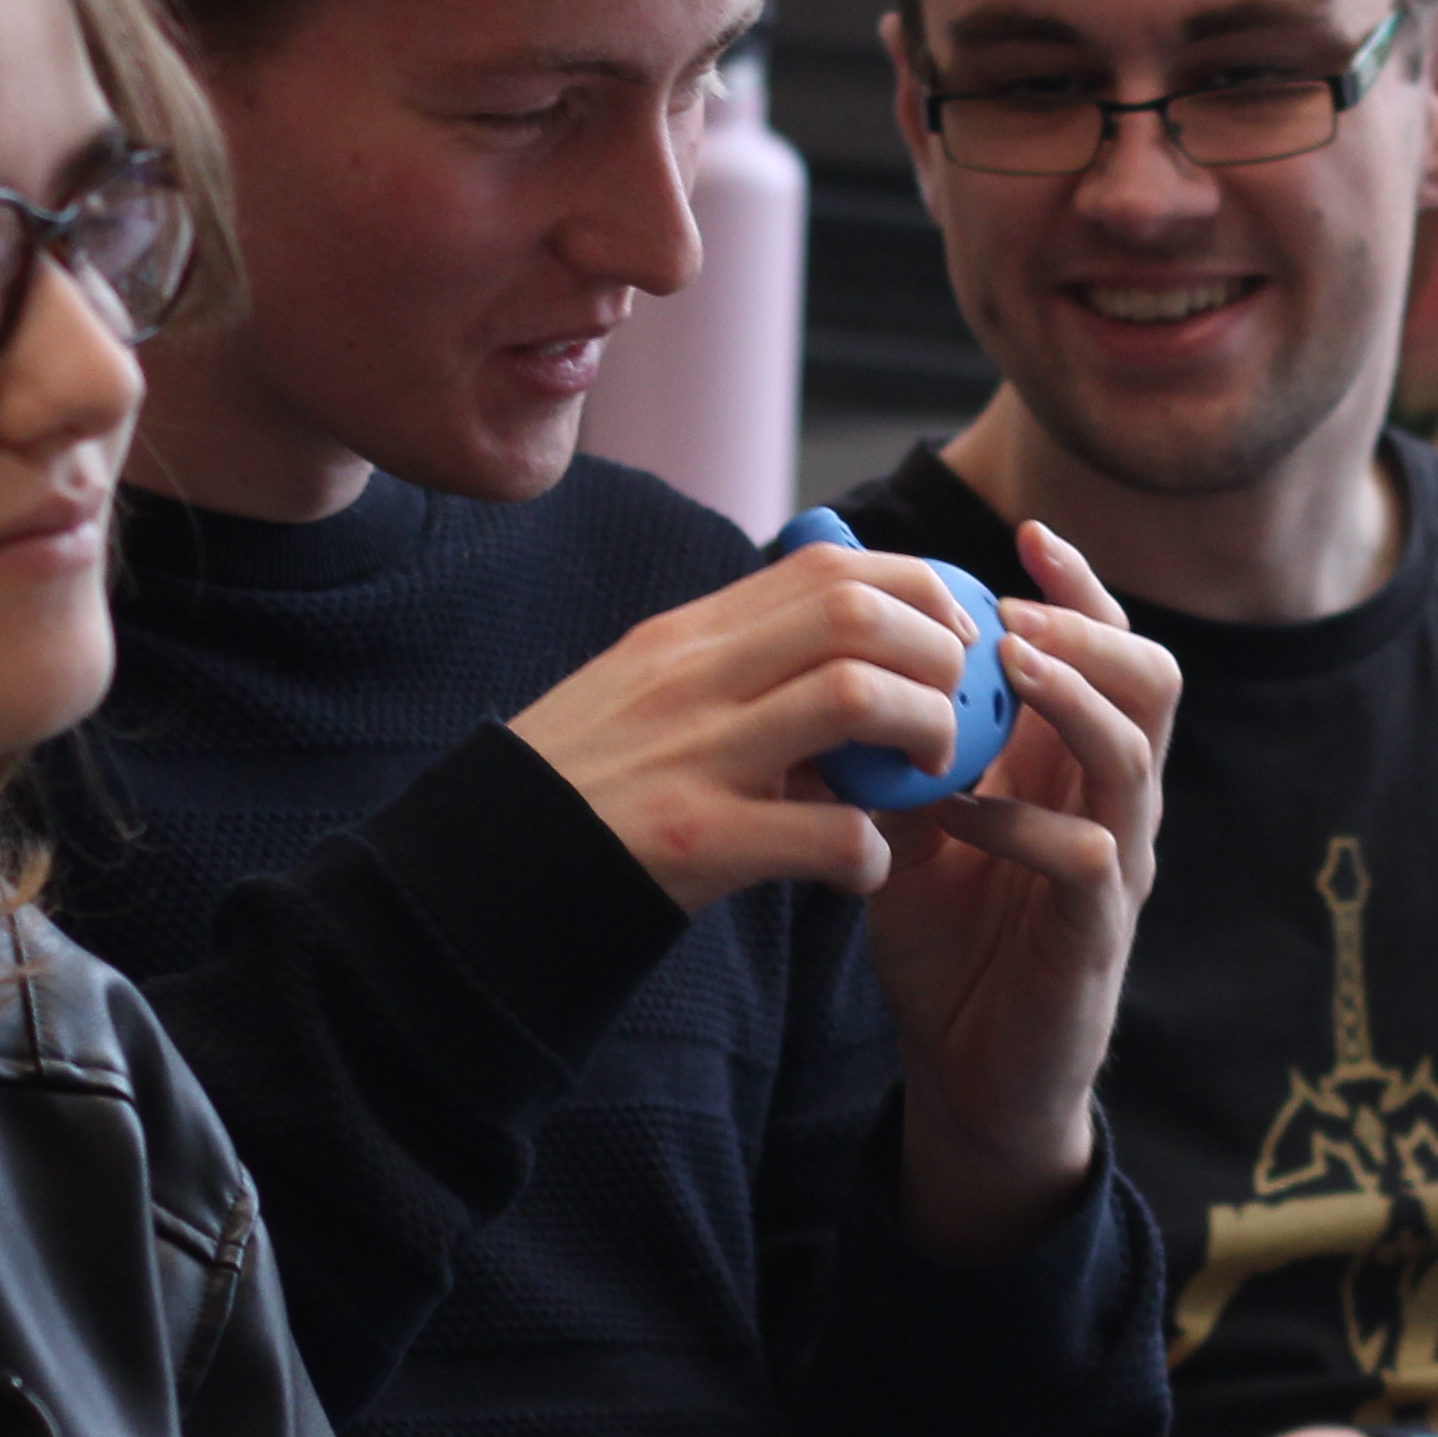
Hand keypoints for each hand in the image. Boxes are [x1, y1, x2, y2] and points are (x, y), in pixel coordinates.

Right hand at [507, 548, 986, 915]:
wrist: (483, 870)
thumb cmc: (583, 788)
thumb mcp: (646, 695)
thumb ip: (738, 669)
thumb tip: (850, 659)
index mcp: (687, 638)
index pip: (828, 566)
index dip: (919, 588)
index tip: (953, 636)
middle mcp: (693, 679)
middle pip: (855, 613)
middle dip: (937, 655)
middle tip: (954, 710)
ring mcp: (695, 756)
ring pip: (853, 697)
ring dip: (921, 733)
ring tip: (926, 775)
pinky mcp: (697, 840)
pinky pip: (828, 832)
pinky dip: (870, 852)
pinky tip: (862, 868)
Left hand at [860, 524, 1180, 1263]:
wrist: (969, 1075)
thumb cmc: (949, 940)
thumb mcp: (910, 827)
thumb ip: (896, 753)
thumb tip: (838, 657)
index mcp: (1074, 766)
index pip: (1106, 652)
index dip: (1081, 589)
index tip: (1029, 534)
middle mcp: (1114, 806)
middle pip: (1153, 683)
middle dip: (1089, 630)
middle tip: (1014, 609)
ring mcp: (1118, 870)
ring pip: (1136, 757)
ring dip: (1072, 700)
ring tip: (1007, 665)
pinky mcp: (1096, 937)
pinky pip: (1087, 857)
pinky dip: (1025, 820)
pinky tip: (964, 808)